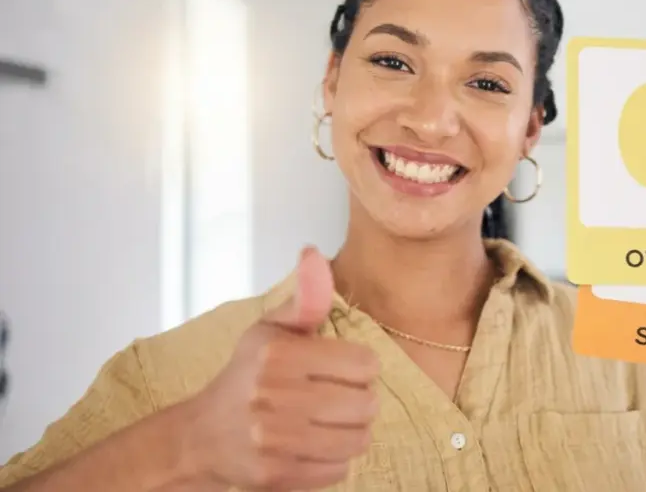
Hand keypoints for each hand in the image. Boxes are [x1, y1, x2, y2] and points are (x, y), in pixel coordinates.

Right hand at [184, 247, 380, 490]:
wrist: (200, 437)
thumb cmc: (245, 378)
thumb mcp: (271, 331)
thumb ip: (304, 299)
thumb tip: (314, 254)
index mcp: (278, 354)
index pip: (364, 364)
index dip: (359, 367)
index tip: (342, 369)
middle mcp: (273, 395)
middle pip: (366, 404)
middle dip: (359, 401)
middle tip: (338, 398)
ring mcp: (273, 439)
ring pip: (357, 439)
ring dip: (352, 432)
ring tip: (331, 422)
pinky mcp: (275, 475)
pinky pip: (339, 470)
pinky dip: (334, 460)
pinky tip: (315, 445)